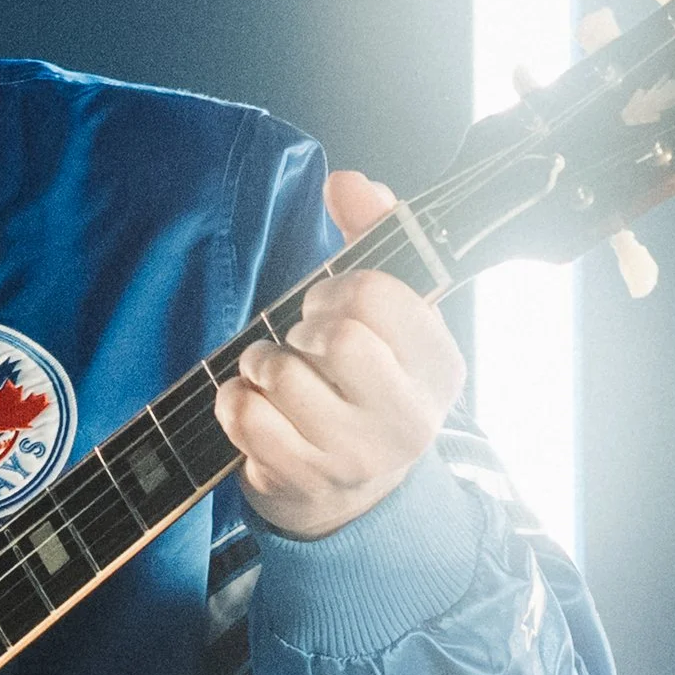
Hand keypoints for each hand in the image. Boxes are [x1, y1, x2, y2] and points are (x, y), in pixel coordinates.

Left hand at [213, 171, 465, 539]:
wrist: (353, 493)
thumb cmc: (366, 383)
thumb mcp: (388, 315)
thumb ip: (373, 237)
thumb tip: (349, 181)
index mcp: (439, 366)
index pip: (382, 295)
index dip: (339, 287)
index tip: (328, 301)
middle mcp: (409, 418)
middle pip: (337, 337)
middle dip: (300, 325)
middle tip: (300, 339)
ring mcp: (356, 457)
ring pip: (284, 375)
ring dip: (262, 361)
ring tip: (274, 372)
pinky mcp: (302, 481)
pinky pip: (245, 416)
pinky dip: (235, 399)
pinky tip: (254, 404)